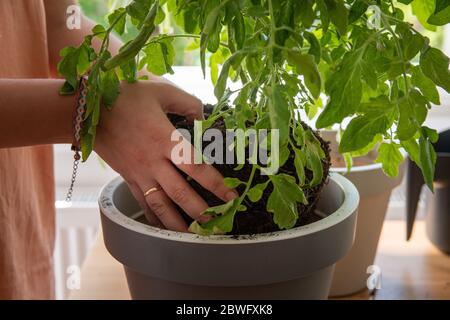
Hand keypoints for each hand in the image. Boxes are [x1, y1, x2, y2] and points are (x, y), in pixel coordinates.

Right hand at [95, 79, 237, 231]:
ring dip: (177, 222)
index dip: (216, 184)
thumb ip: (187, 103)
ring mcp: (139, 173)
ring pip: (160, 204)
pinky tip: (164, 227)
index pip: (196, 167)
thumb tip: (204, 116)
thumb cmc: (125, 96)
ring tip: (193, 234)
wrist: (86, 109)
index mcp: (164, 139)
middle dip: (200, 211)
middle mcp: (153, 161)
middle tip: (217, 223)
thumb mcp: (161, 90)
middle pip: (180, 193)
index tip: (231, 197)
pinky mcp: (127, 178)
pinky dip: (154, 217)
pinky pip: (143, 202)